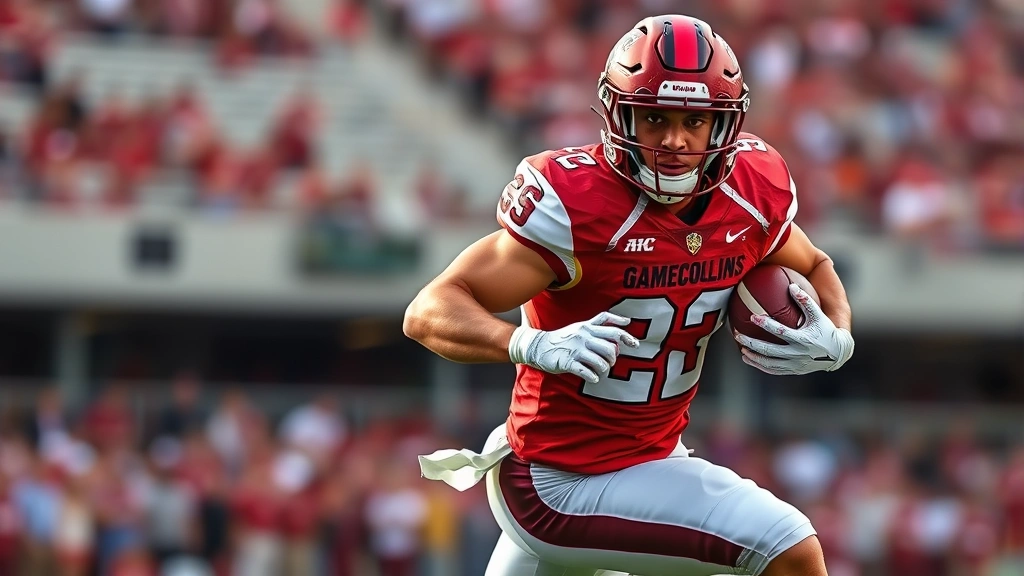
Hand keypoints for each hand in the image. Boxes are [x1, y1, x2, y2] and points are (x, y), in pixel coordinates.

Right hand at [509, 312, 639, 383]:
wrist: (539, 346)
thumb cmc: (564, 338)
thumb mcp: (581, 326)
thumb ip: (600, 325)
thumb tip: (624, 326)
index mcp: (588, 327)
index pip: (612, 329)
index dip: (626, 336)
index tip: (636, 345)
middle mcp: (583, 336)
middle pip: (610, 348)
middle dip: (614, 358)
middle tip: (609, 362)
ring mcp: (575, 349)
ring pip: (601, 362)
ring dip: (604, 369)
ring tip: (600, 370)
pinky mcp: (567, 362)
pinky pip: (587, 372)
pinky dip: (593, 377)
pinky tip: (593, 378)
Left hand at [733, 283, 853, 375]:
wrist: (838, 353)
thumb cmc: (826, 330)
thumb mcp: (818, 314)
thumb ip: (805, 300)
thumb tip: (791, 286)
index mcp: (803, 339)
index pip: (780, 331)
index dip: (766, 324)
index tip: (752, 317)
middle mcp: (798, 354)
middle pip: (770, 350)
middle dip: (752, 343)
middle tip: (737, 336)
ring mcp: (795, 364)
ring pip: (770, 364)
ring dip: (754, 357)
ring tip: (742, 350)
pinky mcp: (794, 371)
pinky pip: (774, 370)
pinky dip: (761, 366)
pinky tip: (750, 360)